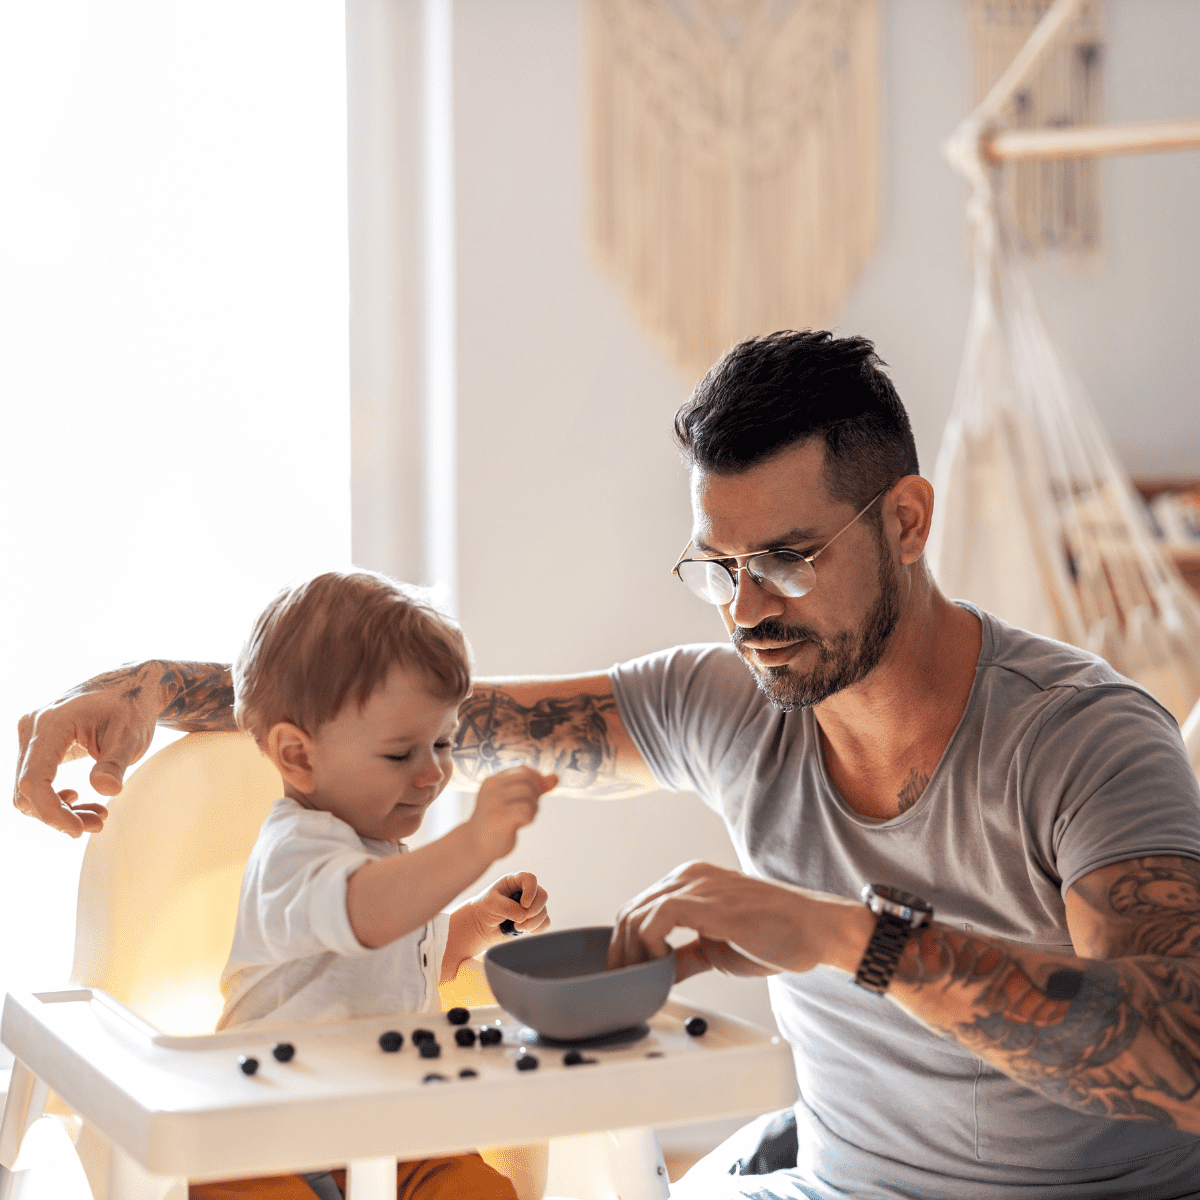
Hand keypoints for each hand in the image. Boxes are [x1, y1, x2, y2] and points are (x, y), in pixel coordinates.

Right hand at [14, 675, 160, 836]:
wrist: (130, 687)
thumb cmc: (132, 708)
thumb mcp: (132, 735)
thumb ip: (116, 762)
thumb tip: (107, 790)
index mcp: (52, 723)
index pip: (35, 780)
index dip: (51, 812)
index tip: (78, 830)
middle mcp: (32, 727)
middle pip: (27, 789)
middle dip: (59, 815)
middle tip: (99, 822)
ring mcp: (30, 735)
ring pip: (28, 789)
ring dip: (57, 810)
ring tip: (97, 815)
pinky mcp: (36, 743)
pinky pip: (35, 780)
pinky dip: (55, 798)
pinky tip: (79, 800)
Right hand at [465, 764, 556, 860]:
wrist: (476, 846)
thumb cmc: (497, 821)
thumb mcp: (513, 801)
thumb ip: (534, 788)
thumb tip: (556, 777)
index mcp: (493, 780)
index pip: (524, 770)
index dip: (537, 781)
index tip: (535, 797)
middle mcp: (491, 788)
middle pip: (528, 780)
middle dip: (536, 794)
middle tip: (530, 809)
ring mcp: (493, 802)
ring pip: (528, 795)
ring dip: (534, 808)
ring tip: (524, 818)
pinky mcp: (498, 818)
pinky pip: (526, 811)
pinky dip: (529, 818)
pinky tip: (520, 825)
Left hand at [466, 871, 550, 948]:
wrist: (482, 925)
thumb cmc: (485, 908)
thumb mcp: (491, 904)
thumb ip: (507, 907)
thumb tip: (524, 916)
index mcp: (515, 881)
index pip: (530, 879)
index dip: (531, 891)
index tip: (524, 904)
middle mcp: (526, 891)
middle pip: (542, 895)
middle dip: (535, 909)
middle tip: (522, 918)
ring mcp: (531, 905)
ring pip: (544, 911)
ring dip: (533, 922)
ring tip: (517, 927)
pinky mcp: (533, 919)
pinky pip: (545, 922)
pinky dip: (538, 928)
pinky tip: (525, 930)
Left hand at [606, 860, 867, 981]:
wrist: (815, 930)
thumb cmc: (777, 936)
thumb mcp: (718, 947)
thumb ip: (686, 955)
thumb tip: (660, 973)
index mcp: (691, 882)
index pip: (640, 909)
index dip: (626, 945)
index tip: (628, 976)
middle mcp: (689, 876)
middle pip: (631, 912)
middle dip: (622, 953)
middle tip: (628, 986)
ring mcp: (697, 884)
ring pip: (637, 915)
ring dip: (632, 955)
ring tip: (645, 983)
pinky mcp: (707, 901)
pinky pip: (656, 919)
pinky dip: (650, 947)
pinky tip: (662, 968)